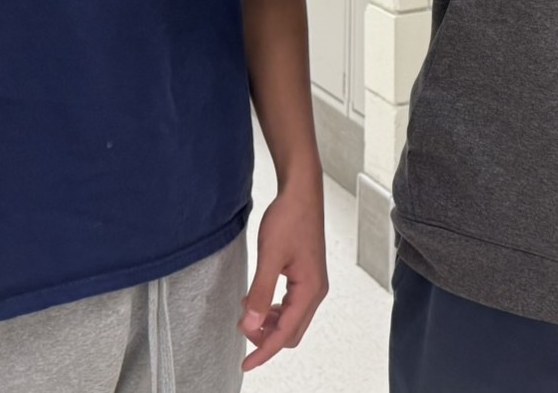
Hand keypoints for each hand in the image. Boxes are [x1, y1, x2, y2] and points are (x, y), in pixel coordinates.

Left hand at [239, 177, 328, 371]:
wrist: (301, 192)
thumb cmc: (289, 218)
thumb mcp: (270, 256)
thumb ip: (260, 292)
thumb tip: (251, 324)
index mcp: (310, 290)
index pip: (286, 333)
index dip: (264, 351)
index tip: (246, 364)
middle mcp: (315, 291)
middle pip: (291, 332)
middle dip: (266, 337)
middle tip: (242, 327)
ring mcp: (312, 284)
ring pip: (291, 319)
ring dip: (269, 323)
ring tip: (247, 312)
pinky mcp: (306, 275)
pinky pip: (290, 305)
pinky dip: (273, 310)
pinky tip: (257, 299)